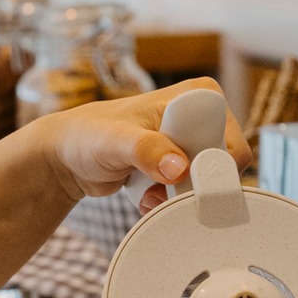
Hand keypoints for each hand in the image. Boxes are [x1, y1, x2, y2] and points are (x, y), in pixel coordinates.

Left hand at [34, 77, 252, 206]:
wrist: (69, 155)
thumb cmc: (87, 135)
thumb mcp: (114, 140)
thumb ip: (146, 149)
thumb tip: (180, 167)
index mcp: (199, 95)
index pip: (229, 142)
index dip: (210, 168)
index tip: (181, 181)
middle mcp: (204, 117)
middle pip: (224, 169)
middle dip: (193, 188)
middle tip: (161, 187)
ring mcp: (195, 143)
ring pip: (210, 186)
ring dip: (179, 198)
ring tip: (150, 192)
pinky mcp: (185, 166)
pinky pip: (194, 195)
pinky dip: (171, 202)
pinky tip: (148, 195)